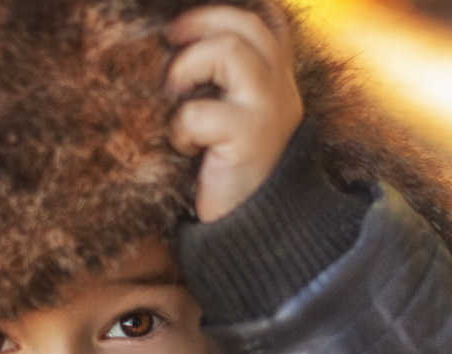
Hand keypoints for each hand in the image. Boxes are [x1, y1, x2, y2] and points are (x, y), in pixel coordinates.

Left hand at [165, 4, 303, 222]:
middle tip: (171, 42)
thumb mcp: (233, 118)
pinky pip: (202, 112)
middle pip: (246, 24)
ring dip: (188, 67)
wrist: (255, 233)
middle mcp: (280, 88)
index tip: (189, 22)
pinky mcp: (250, 139)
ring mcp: (269, 111)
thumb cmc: (230, 174)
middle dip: (199, 22)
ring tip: (174, 96)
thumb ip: (222, 83)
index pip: (268, 20)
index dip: (230, 9)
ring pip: (230, 51)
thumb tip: (174, 43)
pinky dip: (182, 126)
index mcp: (276, 79)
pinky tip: (186, 148)